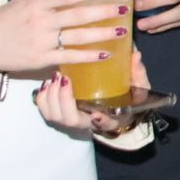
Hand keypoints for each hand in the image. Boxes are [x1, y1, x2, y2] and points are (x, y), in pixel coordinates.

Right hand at [0, 0, 128, 78]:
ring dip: (102, 33)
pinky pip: (70, 57)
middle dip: (104, 12)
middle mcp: (40, 20)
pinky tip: (104, 54)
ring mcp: (40, 41)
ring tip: (121, 31)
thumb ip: (45, 2)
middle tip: (124, 9)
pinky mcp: (39, 59)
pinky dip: (88, 55)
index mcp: (35, 3)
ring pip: (78, 36)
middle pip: (78, 15)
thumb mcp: (21, 4)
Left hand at [33, 48, 151, 136]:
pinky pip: (45, 110)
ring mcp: (70, 120)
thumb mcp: (137, 87)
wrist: (113, 109)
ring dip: (51, 96)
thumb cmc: (125, 98)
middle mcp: (87, 123)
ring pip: (54, 116)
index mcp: (110, 119)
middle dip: (64, 99)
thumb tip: (135, 55)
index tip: (96, 114)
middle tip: (65, 78)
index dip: (100, 121)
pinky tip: (48, 82)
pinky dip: (42, 97)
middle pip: (70, 120)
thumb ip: (136, 74)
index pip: (105, 124)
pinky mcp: (59, 114)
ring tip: (55, 76)